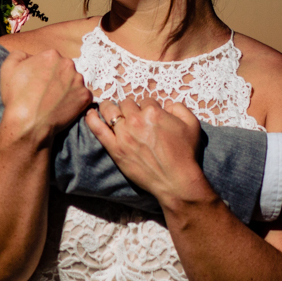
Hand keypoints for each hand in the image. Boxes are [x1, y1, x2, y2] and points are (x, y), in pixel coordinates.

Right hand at [0, 48, 92, 147]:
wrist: (28, 123)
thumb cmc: (17, 96)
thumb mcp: (8, 68)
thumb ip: (19, 54)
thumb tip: (29, 56)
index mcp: (51, 55)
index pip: (49, 59)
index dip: (41, 70)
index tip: (36, 82)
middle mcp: (68, 64)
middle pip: (63, 68)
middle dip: (55, 77)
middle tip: (44, 92)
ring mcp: (79, 81)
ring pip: (73, 81)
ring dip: (66, 88)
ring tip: (53, 101)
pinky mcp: (85, 97)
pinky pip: (81, 96)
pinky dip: (74, 100)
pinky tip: (62, 107)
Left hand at [86, 98, 213, 208]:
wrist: (176, 180)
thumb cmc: (185, 153)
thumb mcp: (192, 124)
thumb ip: (180, 108)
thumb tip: (167, 104)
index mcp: (154, 112)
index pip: (145, 100)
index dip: (148, 107)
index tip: (148, 115)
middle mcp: (136, 120)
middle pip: (126, 104)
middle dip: (129, 107)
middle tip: (131, 115)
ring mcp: (123, 134)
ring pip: (110, 111)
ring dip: (110, 108)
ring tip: (110, 110)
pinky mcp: (115, 149)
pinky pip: (97, 129)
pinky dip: (91, 119)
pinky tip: (89, 113)